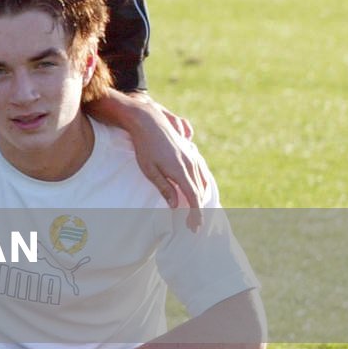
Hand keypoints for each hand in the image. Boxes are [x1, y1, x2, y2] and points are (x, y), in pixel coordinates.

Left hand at [92, 90, 206, 227]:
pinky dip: (202, 183)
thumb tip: (174, 205)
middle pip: (199, 191)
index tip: (194, 227)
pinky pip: (201, 171)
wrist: (149, 121)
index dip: (195, 214)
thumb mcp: (149, 170)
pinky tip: (199, 189)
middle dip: (198, 209)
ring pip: (203, 181)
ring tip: (197, 211)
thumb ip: (164, 187)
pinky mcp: (191, 151)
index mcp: (181, 171)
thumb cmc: (144, 147)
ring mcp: (193, 156)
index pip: (193, 198)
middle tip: (193, 225)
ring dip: (201, 197)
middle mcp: (191, 164)